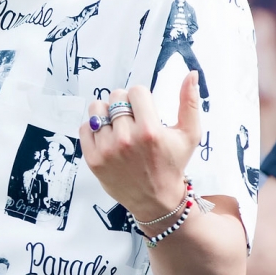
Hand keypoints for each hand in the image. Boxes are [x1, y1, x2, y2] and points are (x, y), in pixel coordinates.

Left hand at [80, 71, 200, 220]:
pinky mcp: (93, 159)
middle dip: (125, 105)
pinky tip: (108, 139)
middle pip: (116, 97)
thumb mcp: (189, 135)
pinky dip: (94, 129)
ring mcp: (107, 150)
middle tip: (133, 121)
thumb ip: (189, 103)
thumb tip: (191, 74)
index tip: (145, 111)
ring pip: (97, 108)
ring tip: (119, 127)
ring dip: (107, 113)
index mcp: (150, 130)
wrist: (156, 200)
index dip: (142, 99)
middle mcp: (126, 139)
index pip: (136, 91)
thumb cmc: (172, 165)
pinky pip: (85, 127)